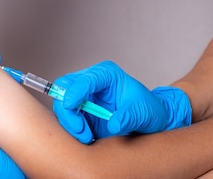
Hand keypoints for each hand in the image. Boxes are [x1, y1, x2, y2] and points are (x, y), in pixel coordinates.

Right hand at [52, 60, 191, 143]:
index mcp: (106, 74)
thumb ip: (129, 117)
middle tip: (80, 129)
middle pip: (65, 88)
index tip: (70, 105)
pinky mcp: (80, 111)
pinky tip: (87, 137)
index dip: (75, 90)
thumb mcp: (143, 113)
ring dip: (70, 123)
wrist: (150, 120)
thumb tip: (114, 125)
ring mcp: (83, 96)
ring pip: (62, 105)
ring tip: (88, 137)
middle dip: (67, 109)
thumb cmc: (148, 110)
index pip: (86, 79)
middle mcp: (91, 82)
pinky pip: (67, 118)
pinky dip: (72, 129)